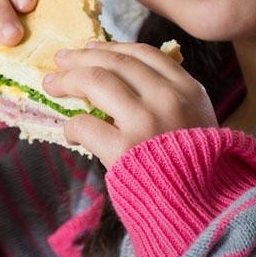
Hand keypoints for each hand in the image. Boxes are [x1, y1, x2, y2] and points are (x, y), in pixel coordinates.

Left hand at [43, 42, 216, 167]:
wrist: (203, 209)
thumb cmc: (198, 170)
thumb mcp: (198, 122)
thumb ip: (171, 99)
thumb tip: (124, 83)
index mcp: (188, 89)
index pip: (143, 54)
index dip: (112, 47)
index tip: (91, 47)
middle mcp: (167, 98)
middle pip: (115, 62)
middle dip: (82, 57)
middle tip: (61, 60)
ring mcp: (145, 121)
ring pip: (95, 80)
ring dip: (68, 80)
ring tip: (52, 84)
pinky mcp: (123, 149)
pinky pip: (85, 124)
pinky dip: (73, 125)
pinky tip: (71, 131)